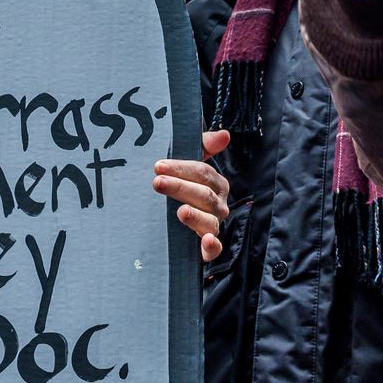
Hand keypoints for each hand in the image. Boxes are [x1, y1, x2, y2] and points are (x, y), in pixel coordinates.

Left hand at [154, 130, 233, 261]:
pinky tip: (205, 240)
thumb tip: (225, 134)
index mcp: (217, 185)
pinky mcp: (207, 249)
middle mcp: (219, 206)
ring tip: (180, 211)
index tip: (158, 166)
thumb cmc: (183, 189)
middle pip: (204, 195)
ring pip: (209, 221)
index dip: (182, 168)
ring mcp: (214, 226)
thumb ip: (204, 147)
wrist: (172, 227)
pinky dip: (212, 245)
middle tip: (157, 182)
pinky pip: (216, 248)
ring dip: (195, 216)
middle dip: (180, 188)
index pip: (203, 173)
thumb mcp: (190, 167)